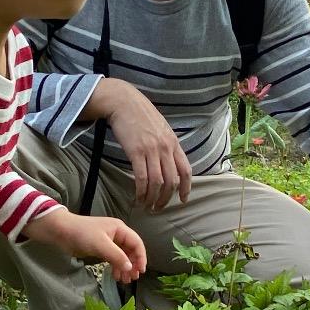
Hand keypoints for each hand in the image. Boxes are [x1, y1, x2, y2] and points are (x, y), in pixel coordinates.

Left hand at [23, 210, 146, 282]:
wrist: (60, 232)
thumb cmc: (82, 234)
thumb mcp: (101, 245)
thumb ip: (117, 256)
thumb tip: (130, 268)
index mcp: (120, 229)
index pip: (136, 243)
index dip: (141, 257)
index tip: (140, 271)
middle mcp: (116, 234)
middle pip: (130, 251)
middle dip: (132, 264)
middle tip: (132, 278)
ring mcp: (108, 242)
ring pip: (122, 256)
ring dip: (124, 268)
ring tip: (124, 280)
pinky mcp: (100, 248)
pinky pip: (113, 258)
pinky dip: (115, 267)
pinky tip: (115, 276)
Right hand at [87, 78, 190, 211]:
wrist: (123, 101)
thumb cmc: (140, 114)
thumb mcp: (160, 128)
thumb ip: (166, 145)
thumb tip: (168, 162)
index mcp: (173, 143)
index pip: (186, 170)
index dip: (186, 188)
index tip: (182, 200)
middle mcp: (165, 148)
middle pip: (171, 181)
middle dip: (166, 199)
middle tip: (158, 208)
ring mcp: (151, 150)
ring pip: (157, 182)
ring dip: (152, 198)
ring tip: (146, 206)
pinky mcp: (136, 152)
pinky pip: (141, 177)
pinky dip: (141, 191)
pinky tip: (137, 197)